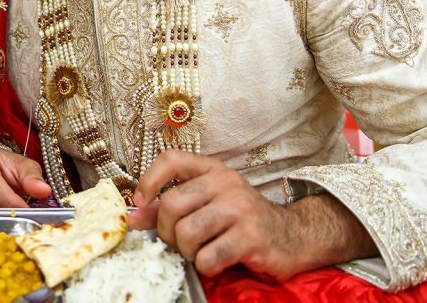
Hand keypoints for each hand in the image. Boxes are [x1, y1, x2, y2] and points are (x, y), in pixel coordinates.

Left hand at [128, 150, 376, 279]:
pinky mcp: (250, 238)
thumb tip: (133, 217)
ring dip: (186, 252)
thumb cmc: (243, 220)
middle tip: (180, 242)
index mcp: (213, 170)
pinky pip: (208, 257)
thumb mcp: (208, 204)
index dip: (149, 181)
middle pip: (171, 205)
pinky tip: (217, 262)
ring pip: (186, 233)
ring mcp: (240, 209)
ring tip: (199, 253)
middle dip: (167, 232)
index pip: (171, 159)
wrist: (293, 236)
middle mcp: (226, 184)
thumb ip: (171, 207)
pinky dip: (205, 266)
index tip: (143, 205)